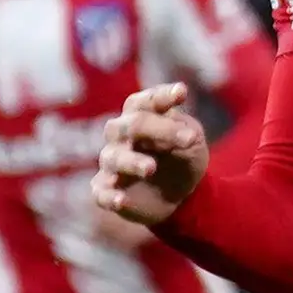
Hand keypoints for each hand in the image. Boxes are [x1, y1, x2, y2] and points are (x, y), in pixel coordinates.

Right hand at [95, 83, 209, 225]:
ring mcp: (112, 164)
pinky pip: (100, 193)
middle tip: (189, 139)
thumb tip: (182, 126)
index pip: (144, 102)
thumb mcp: (192, 141)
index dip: (162, 97)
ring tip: (150, 168)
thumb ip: (184, 129)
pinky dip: (109, 196)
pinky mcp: (106, 191)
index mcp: (140, 117)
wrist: (180, 195)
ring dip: (132, 162)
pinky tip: (120, 200)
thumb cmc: (181, 157)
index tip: (182, 93)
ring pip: (113, 158)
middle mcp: (120, 136)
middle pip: (130, 126)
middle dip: (157, 129)